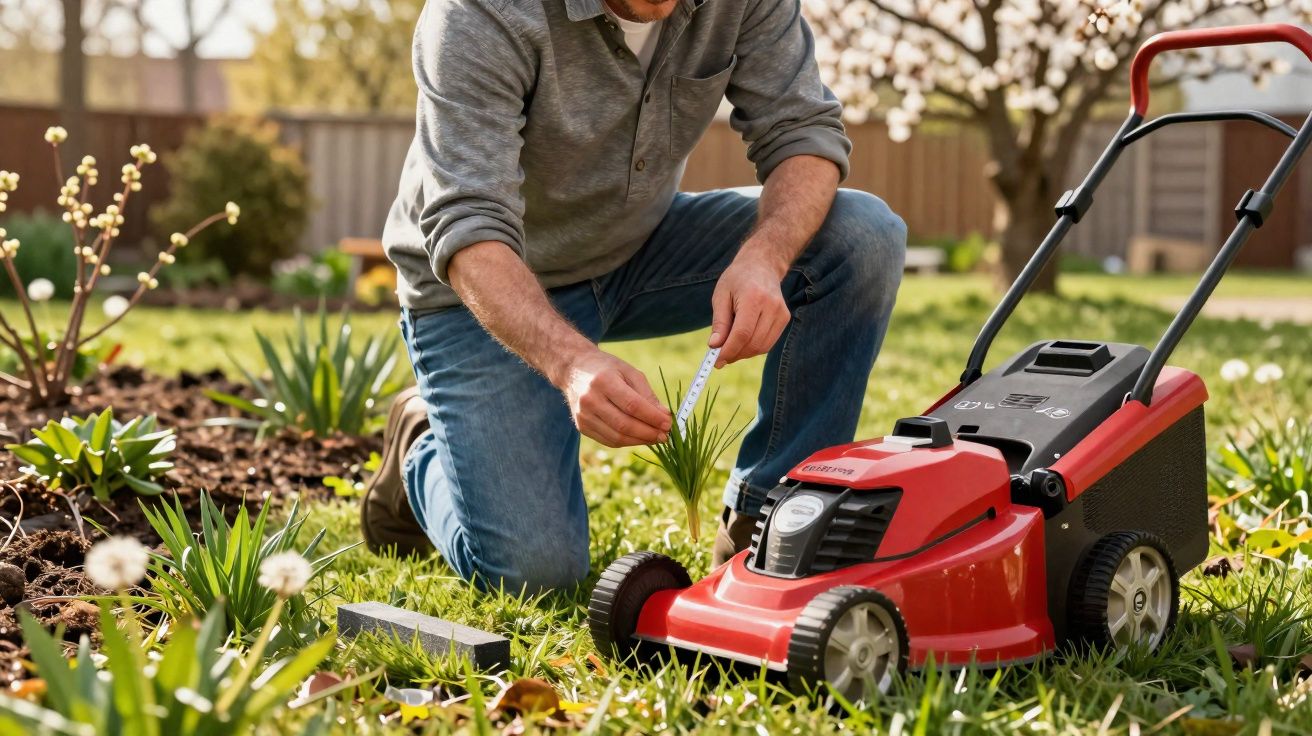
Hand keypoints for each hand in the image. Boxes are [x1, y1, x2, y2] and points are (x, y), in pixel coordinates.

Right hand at [556, 348, 671, 447]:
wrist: (574, 370)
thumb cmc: (607, 369)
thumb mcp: (630, 372)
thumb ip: (647, 394)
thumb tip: (664, 416)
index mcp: (603, 381)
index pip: (632, 405)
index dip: (652, 417)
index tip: (668, 423)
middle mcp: (590, 400)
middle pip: (624, 424)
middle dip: (648, 433)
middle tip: (665, 435)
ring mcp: (583, 415)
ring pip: (616, 437)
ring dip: (640, 440)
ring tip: (655, 438)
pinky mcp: (581, 426)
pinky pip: (608, 440)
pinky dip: (627, 442)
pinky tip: (640, 437)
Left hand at [710, 254, 790, 366]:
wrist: (762, 265)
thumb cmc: (737, 279)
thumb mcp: (721, 296)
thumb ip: (719, 322)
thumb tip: (715, 346)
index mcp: (753, 297)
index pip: (742, 333)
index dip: (729, 350)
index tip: (716, 361)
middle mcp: (771, 306)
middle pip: (753, 343)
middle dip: (735, 354)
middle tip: (719, 358)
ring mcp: (781, 313)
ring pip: (762, 347)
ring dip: (744, 353)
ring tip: (730, 349)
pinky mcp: (785, 318)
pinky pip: (768, 342)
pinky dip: (754, 348)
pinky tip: (742, 342)